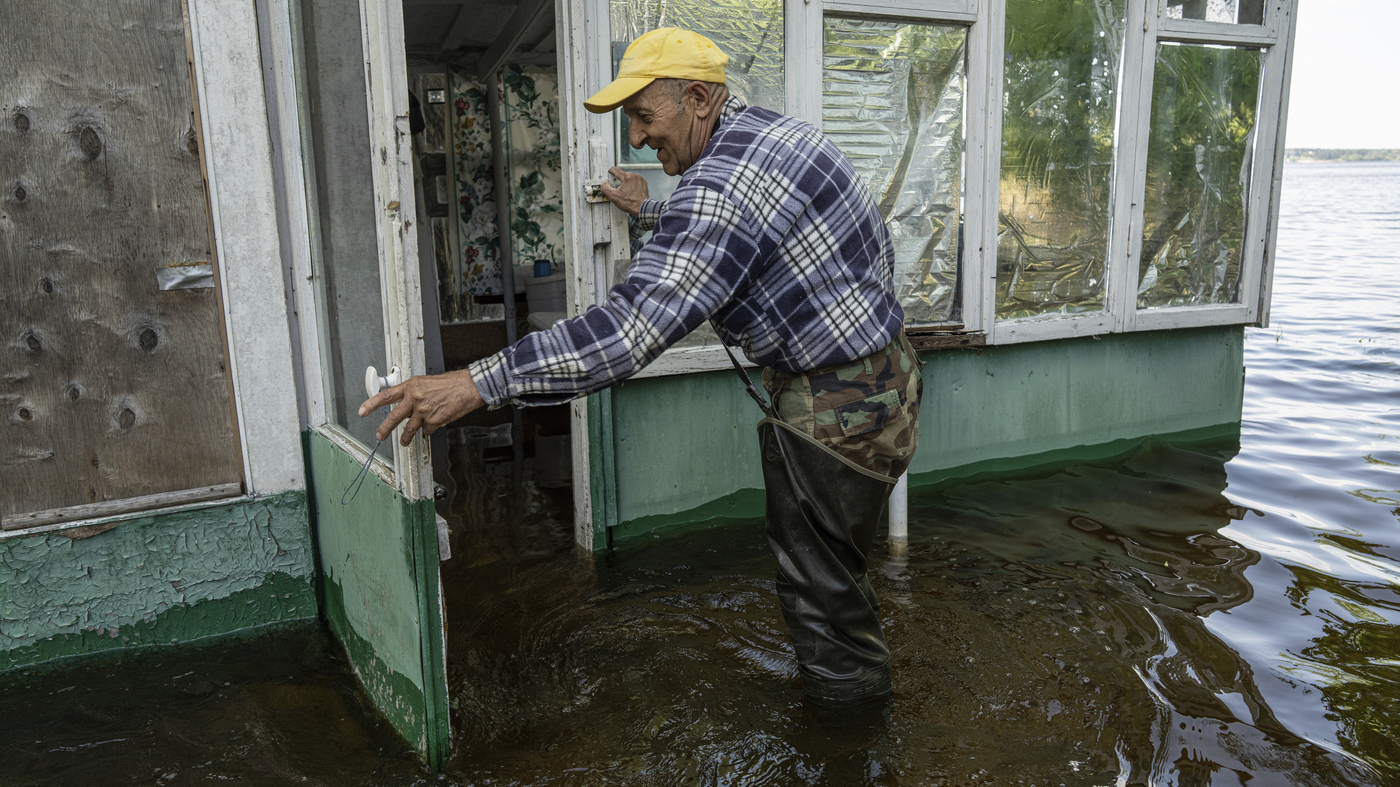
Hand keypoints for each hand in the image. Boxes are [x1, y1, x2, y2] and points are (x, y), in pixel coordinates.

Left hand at [357, 368, 483, 446]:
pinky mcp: (434, 420)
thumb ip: (413, 392)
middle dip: (384, 429)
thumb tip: (405, 403)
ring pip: (409, 429)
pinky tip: (434, 422)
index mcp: (411, 386)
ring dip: (405, 437)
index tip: (363, 410)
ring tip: (403, 441)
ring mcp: (424, 411)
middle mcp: (415, 398)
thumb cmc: (451, 383)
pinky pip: (427, 429)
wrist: (468, 387)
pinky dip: (429, 429)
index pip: (386, 396)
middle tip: (379, 435)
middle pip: (393, 417)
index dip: (372, 404)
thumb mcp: (426, 382)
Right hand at [598, 166, 647, 215]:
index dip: (611, 171)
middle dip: (619, 180)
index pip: (615, 170)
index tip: (610, 172)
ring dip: (626, 183)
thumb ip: (605, 188)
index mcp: (627, 177)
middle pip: (623, 175)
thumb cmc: (630, 203)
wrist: (642, 208)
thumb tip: (603, 185)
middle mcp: (634, 176)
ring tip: (626, 192)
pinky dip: (633, 186)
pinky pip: (636, 182)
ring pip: (630, 179)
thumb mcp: (613, 196)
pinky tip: (631, 192)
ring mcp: (640, 180)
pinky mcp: (644, 184)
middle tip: (618, 188)